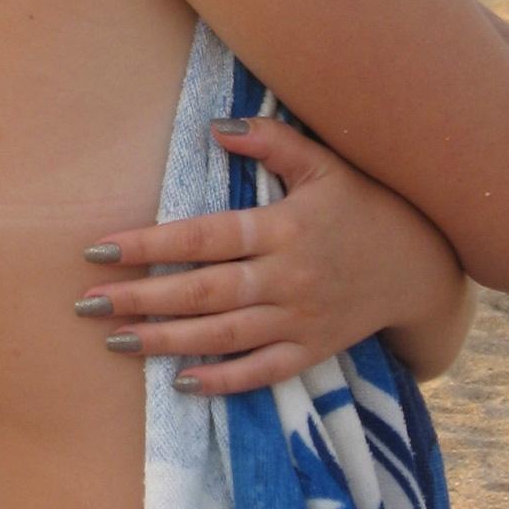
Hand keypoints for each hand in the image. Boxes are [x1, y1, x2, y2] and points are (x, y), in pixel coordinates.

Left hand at [78, 117, 466, 394]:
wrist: (422, 265)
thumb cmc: (363, 204)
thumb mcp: (324, 163)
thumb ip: (271, 141)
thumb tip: (215, 126)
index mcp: (283, 228)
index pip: (203, 238)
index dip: (150, 245)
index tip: (99, 251)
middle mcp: (288, 278)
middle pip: (203, 293)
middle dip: (141, 298)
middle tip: (87, 303)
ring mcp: (300, 320)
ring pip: (224, 336)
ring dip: (166, 340)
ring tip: (115, 341)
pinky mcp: (312, 351)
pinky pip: (263, 372)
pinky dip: (224, 381)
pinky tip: (180, 382)